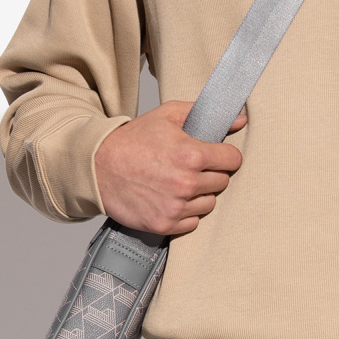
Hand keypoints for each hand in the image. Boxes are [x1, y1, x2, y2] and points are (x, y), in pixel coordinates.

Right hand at [95, 100, 246, 235]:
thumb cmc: (132, 141)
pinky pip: (193, 223)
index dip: (225, 155)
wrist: (98, 167)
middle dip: (211, 174)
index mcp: (190, 155)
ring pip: (209, 204)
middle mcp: (186, 183)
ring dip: (199, 195)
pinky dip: (185, 213)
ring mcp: (176, 207)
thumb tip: (239, 120)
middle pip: (222, 182)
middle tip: (190, 167)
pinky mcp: (165, 224)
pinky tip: (170, 199)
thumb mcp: (166, 116)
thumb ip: (203, 115)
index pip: (232, 160)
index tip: (216, 155)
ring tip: (178, 183)